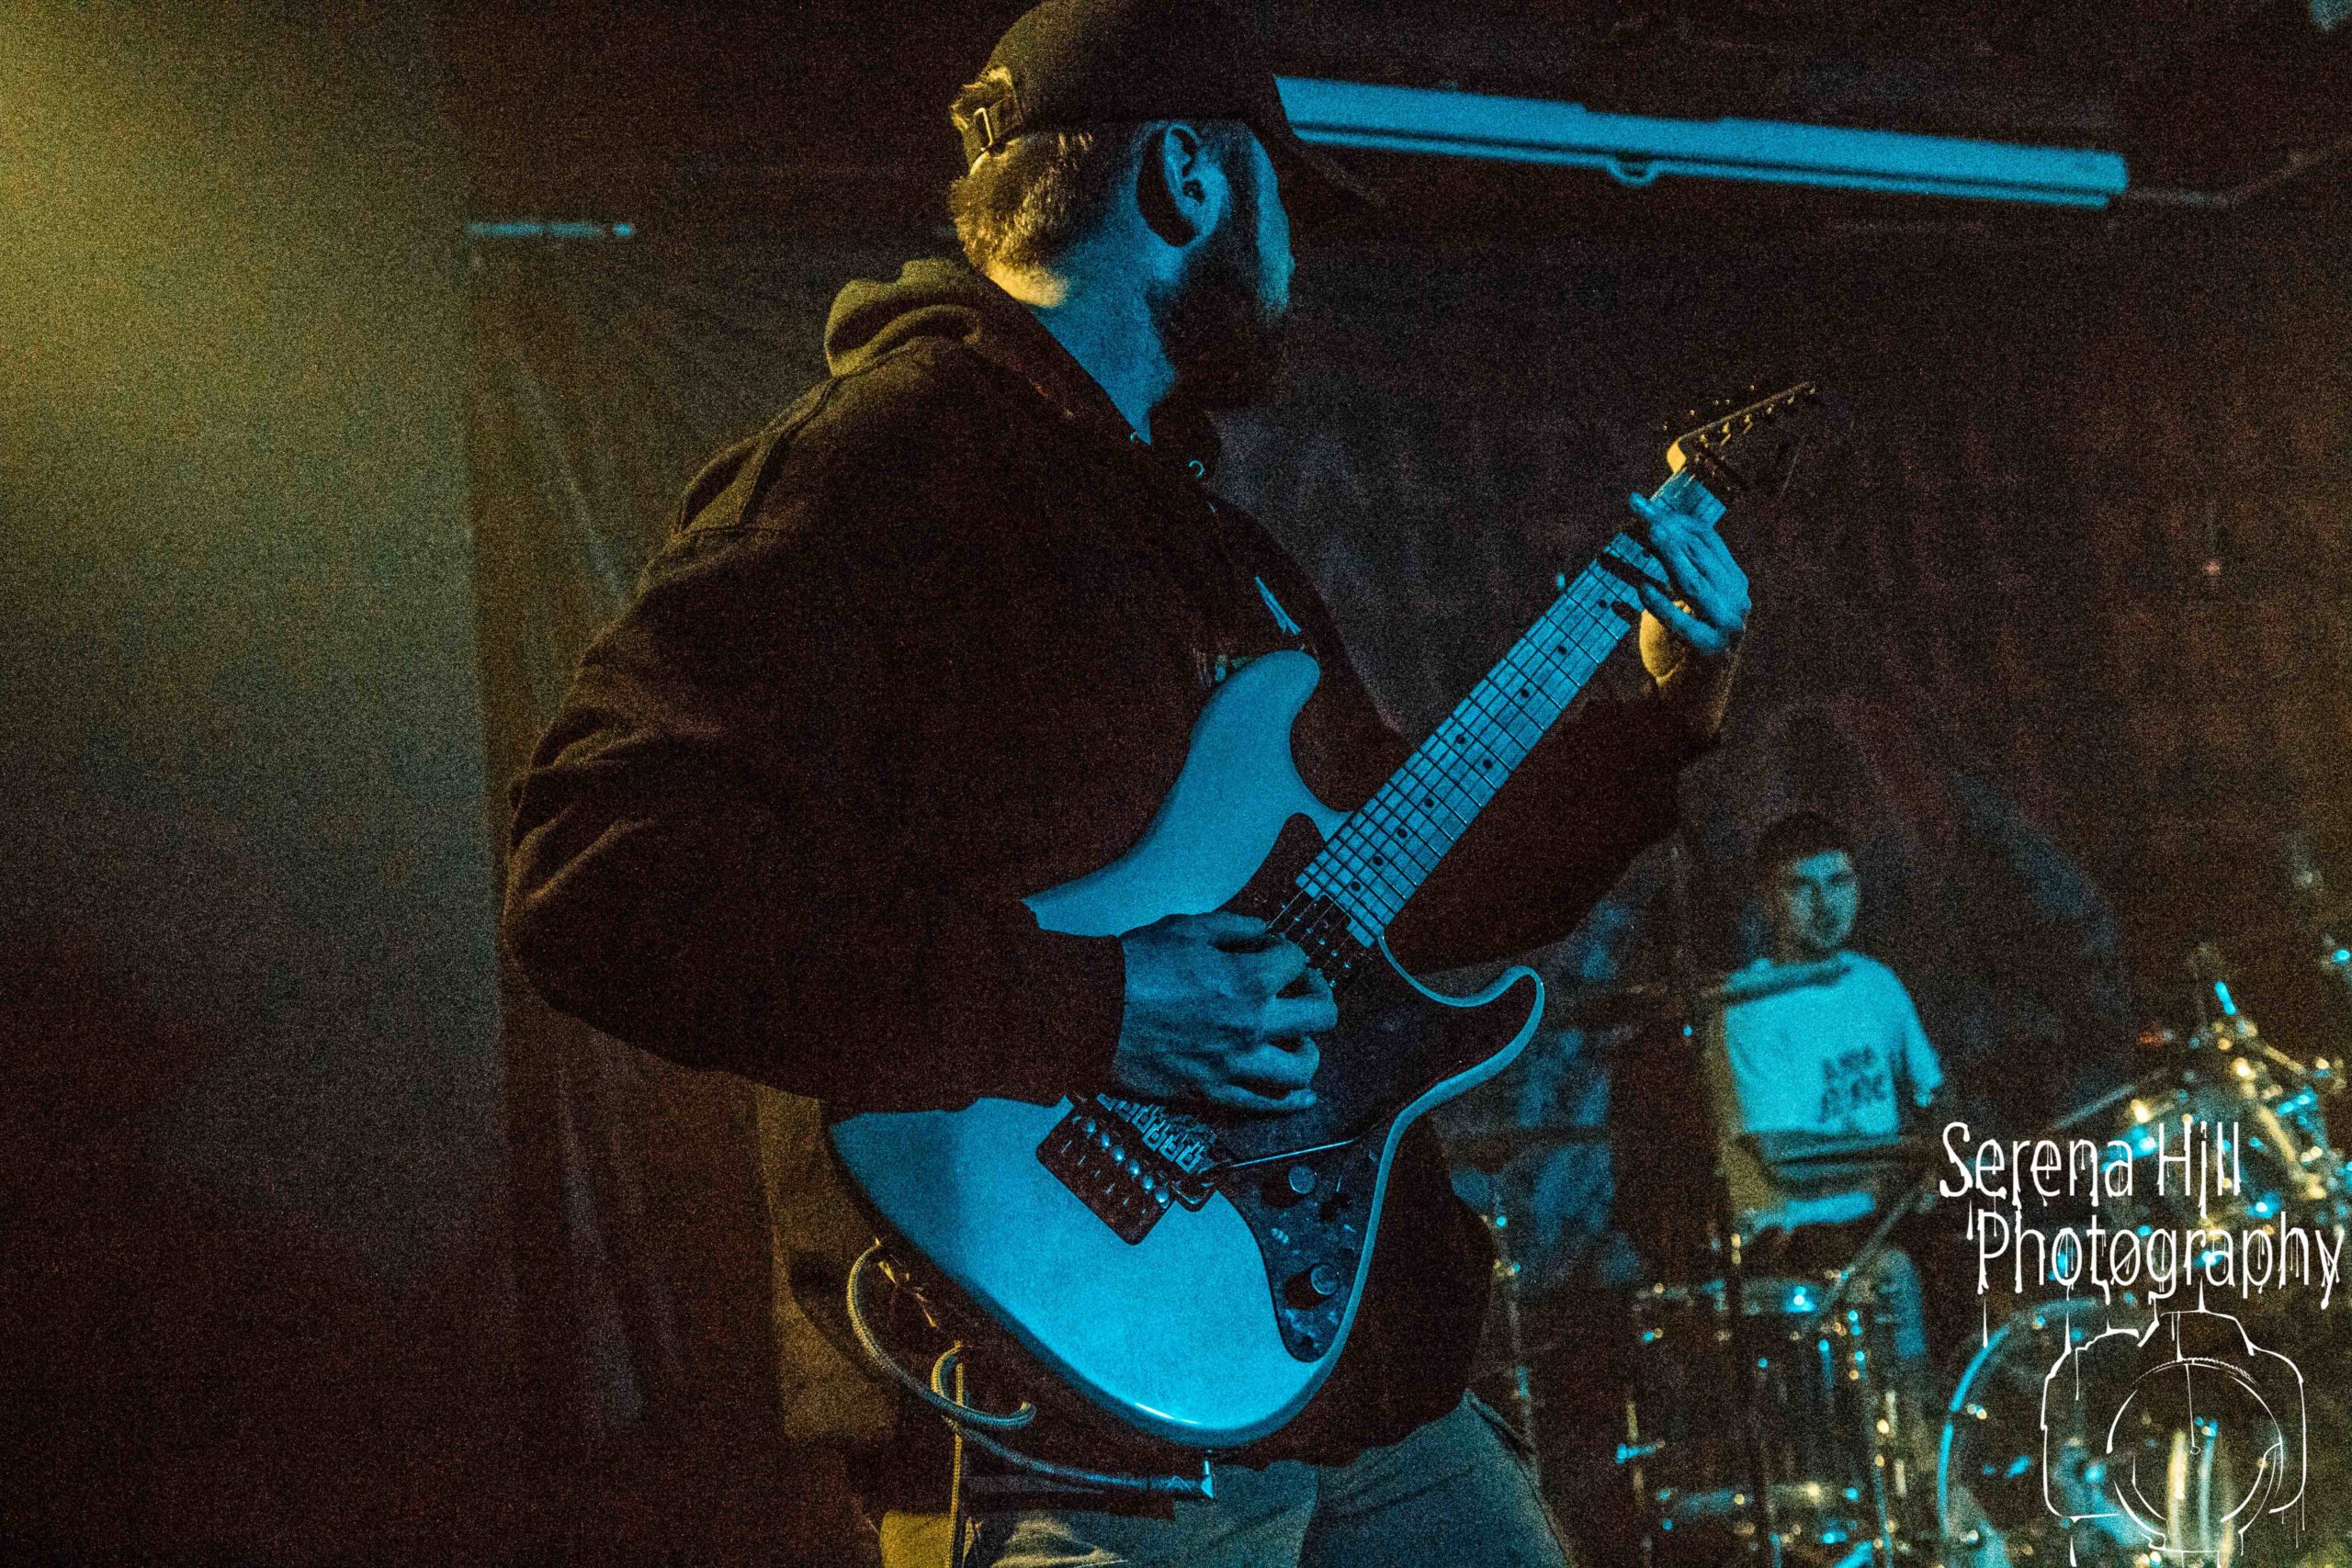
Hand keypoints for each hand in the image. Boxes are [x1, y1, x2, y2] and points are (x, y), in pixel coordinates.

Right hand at [1113, 911, 1333, 1113]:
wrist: (1091, 1013)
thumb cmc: (1135, 967)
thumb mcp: (1186, 928)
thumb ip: (1233, 927)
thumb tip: (1262, 933)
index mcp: (1249, 980)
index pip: (1297, 961)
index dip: (1287, 950)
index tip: (1269, 951)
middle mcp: (1253, 1025)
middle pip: (1321, 1015)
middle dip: (1317, 995)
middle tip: (1302, 989)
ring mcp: (1236, 1064)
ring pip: (1302, 1067)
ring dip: (1307, 1049)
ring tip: (1296, 1038)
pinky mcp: (1214, 1092)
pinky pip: (1266, 1105)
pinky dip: (1291, 1102)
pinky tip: (1304, 1096)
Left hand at [1626, 489, 1749, 667]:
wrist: (1694, 696)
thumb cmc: (1681, 642)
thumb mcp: (1679, 598)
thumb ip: (1671, 568)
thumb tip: (1646, 528)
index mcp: (1732, 580)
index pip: (1705, 538)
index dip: (1674, 518)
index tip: (1642, 505)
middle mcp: (1737, 599)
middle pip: (1700, 555)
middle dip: (1668, 530)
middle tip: (1640, 510)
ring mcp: (1728, 625)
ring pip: (1695, 584)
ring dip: (1670, 556)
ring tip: (1649, 535)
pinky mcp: (1711, 650)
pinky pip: (1683, 622)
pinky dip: (1661, 605)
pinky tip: (1641, 589)